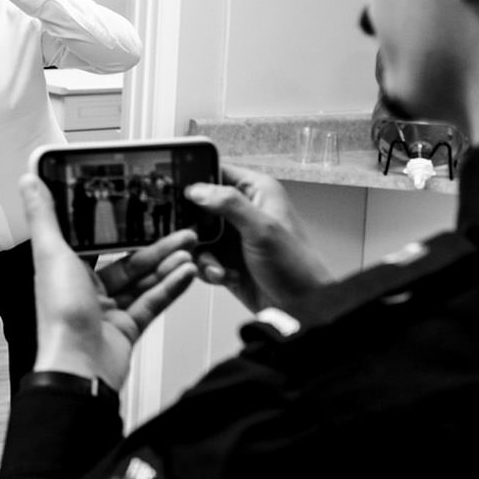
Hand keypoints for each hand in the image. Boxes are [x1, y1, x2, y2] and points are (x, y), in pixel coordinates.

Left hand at [23, 174, 195, 391]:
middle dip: (156, 246)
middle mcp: (85, 288)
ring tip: (189, 249)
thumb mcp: (51, 254)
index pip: (95, 240)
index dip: (119, 226)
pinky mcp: (126, 328)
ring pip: (143, 281)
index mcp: (64, 269)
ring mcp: (107, 310)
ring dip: (167, 265)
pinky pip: (152, 302)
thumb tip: (30, 183)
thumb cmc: (60, 317)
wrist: (80, 366)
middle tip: (180, 231)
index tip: (140, 209)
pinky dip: (170, 287)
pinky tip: (186, 273)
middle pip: (127, 261)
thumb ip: (44, 216)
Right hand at [185, 165, 331, 316]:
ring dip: (201, 251)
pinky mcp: (227, 258)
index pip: (217, 172)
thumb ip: (229, 204)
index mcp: (257, 191)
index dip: (195, 179)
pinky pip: (203, 257)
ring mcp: (234, 235)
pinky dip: (208, 267)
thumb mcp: (262, 229)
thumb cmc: (296, 266)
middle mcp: (244, 210)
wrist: (301, 307)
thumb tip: (198, 189)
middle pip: (200, 206)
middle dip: (193, 224)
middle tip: (193, 237)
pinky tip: (223, 275)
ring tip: (215, 264)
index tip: (177, 193)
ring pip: (198, 234)